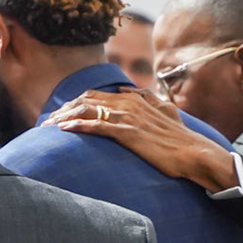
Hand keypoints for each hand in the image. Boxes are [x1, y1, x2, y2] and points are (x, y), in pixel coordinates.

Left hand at [42, 88, 239, 192]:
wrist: (195, 153)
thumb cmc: (180, 137)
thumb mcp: (165, 110)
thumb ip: (145, 97)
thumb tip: (125, 89)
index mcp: (134, 98)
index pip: (96, 95)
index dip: (75, 103)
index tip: (60, 114)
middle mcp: (129, 103)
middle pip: (86, 100)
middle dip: (63, 109)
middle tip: (47, 121)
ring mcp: (128, 117)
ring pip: (87, 110)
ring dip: (64, 117)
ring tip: (47, 127)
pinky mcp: (128, 133)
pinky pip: (97, 126)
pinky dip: (77, 125)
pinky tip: (63, 130)